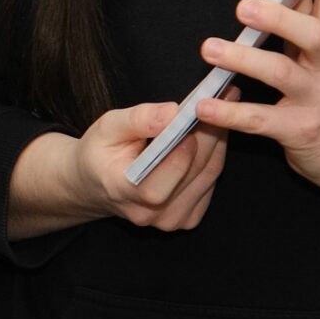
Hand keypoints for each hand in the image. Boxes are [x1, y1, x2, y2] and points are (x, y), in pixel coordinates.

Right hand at [6, 93, 238, 240]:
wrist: (95, 185)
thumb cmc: (100, 153)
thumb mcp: (107, 127)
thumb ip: (138, 120)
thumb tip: (172, 112)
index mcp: (125, 192)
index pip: (166, 174)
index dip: (186, 145)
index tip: (200, 112)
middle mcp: (151, 214)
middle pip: (193, 171)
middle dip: (210, 131)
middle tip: (224, 97)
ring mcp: (170, 221)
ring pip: (208, 175)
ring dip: (218, 140)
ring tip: (224, 108)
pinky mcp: (185, 219)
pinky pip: (210, 183)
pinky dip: (215, 156)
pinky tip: (212, 133)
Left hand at [194, 0, 319, 197]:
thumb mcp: (318, 46)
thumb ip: (298, 7)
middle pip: (312, 33)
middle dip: (280, 17)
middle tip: (243, 6)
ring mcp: (314, 98)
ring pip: (282, 73)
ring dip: (244, 59)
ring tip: (210, 49)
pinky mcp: (298, 130)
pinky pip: (261, 120)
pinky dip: (230, 112)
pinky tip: (204, 105)